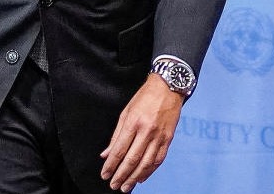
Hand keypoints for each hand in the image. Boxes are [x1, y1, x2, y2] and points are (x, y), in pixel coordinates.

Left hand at [99, 74, 182, 191]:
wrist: (168, 88)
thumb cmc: (144, 98)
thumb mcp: (125, 112)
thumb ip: (116, 135)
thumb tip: (106, 154)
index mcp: (133, 123)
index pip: (119, 150)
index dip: (111, 165)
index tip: (105, 175)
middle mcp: (146, 131)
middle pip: (132, 159)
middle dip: (122, 175)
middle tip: (114, 186)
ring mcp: (159, 136)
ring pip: (146, 163)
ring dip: (135, 177)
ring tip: (126, 187)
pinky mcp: (168, 139)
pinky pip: (158, 159)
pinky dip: (149, 171)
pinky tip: (141, 178)